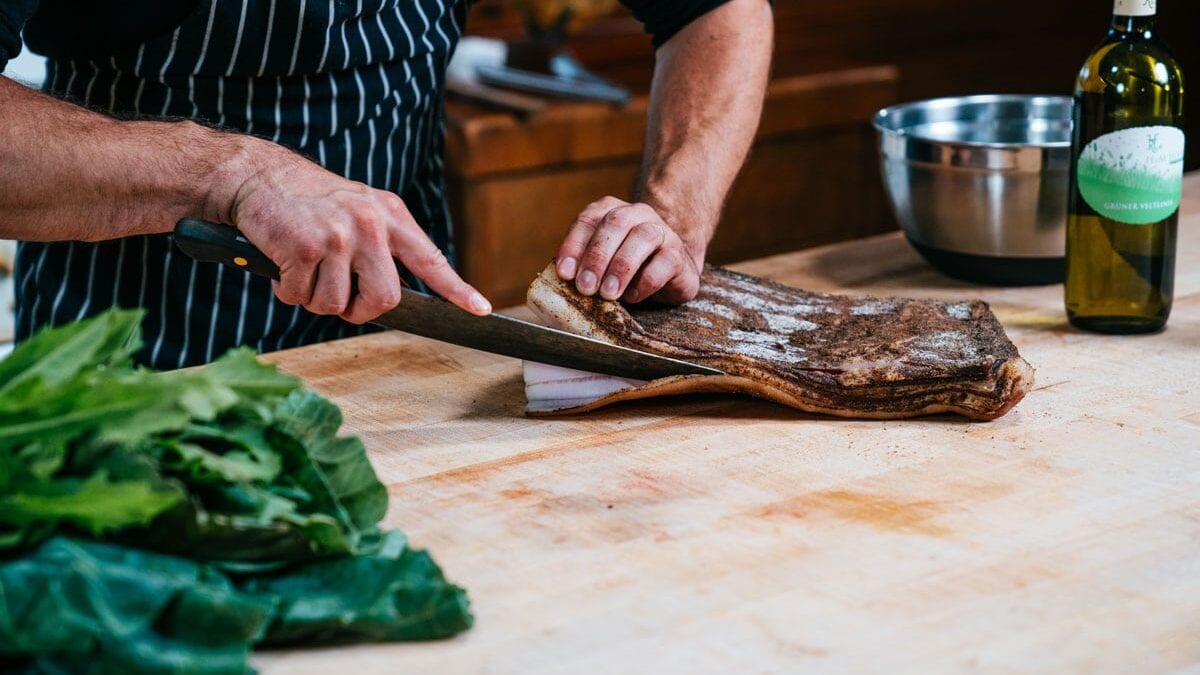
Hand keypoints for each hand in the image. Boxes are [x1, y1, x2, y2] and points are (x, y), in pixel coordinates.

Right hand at [213, 140, 490, 323]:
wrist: (260, 176)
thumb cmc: (309, 202)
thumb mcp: (359, 210)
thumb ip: (382, 245)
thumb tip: (393, 295)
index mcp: (390, 215)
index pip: (431, 259)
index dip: (457, 289)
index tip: (480, 310)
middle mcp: (371, 224)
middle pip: (385, 298)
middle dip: (359, 310)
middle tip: (339, 299)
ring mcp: (338, 235)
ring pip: (336, 304)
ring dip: (315, 300)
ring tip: (304, 271)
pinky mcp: (304, 247)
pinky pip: (301, 296)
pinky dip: (287, 291)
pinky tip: (283, 266)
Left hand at [555, 196, 702, 304]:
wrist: (670, 272)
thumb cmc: (627, 269)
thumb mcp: (601, 264)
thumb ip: (583, 266)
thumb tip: (563, 282)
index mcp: (610, 211)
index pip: (588, 220)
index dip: (574, 245)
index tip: (565, 273)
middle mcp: (637, 214)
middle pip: (615, 223)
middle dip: (597, 256)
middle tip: (586, 287)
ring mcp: (661, 231)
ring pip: (643, 237)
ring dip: (622, 267)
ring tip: (608, 293)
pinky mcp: (678, 254)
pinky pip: (664, 262)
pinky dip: (646, 281)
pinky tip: (633, 297)